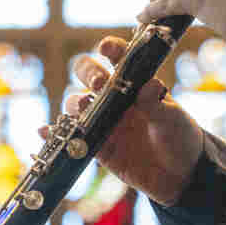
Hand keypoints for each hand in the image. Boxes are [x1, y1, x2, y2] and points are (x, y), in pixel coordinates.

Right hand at [46, 36, 204, 205]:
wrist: (181, 176)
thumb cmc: (180, 138)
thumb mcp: (173, 119)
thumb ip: (157, 104)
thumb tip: (149, 86)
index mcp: (136, 84)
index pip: (120, 58)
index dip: (111, 49)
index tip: (106, 48)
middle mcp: (116, 98)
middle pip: (89, 74)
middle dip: (88, 72)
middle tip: (98, 82)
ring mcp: (104, 121)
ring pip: (77, 104)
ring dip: (75, 103)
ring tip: (81, 109)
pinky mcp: (97, 147)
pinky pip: (70, 137)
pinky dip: (54, 134)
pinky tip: (44, 131)